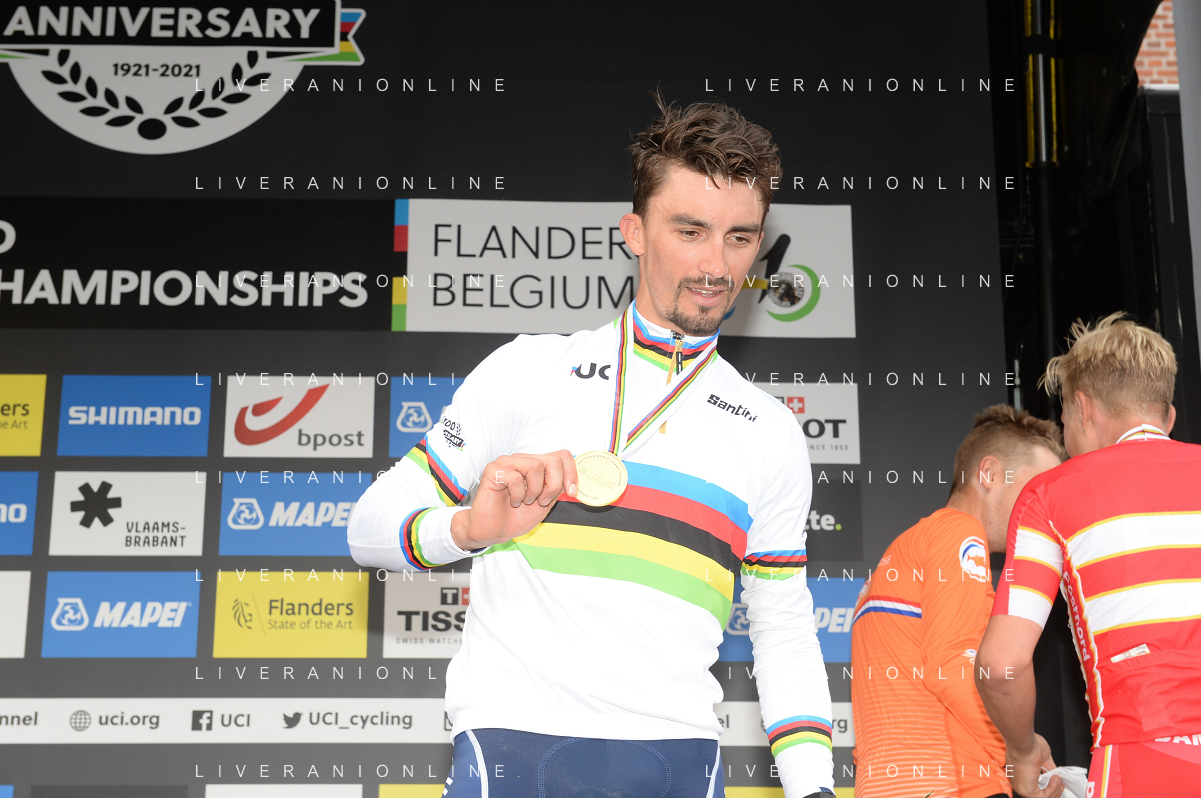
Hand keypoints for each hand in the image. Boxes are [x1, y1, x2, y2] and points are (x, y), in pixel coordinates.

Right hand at [451, 450, 577, 549]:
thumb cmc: (517, 517)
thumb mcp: (546, 501)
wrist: (494, 531)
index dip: (571, 472)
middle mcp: (522, 460)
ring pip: (535, 466)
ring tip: (525, 501)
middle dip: (553, 485)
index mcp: (535, 465)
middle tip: (542, 501)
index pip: (561, 455)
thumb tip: (574, 478)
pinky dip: (518, 495)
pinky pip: (515, 477)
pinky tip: (512, 501)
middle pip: (552, 460)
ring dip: (534, 490)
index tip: (571, 492)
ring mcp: (507, 463)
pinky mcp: (493, 470)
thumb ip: (558, 487)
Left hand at [1008, 733, 1061, 797]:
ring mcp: (1022, 788)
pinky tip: (1055, 779)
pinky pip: (1044, 796)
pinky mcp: (1027, 791)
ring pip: (1043, 797)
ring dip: (1055, 789)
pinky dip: (1053, 789)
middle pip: (1040, 795)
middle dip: (1054, 790)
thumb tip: (1055, 774)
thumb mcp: (1042, 759)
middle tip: (1061, 783)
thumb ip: (1048, 769)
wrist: (1023, 742)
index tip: (1057, 781)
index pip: (1035, 789)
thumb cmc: (1027, 745)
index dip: (1049, 787)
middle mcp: (1020, 784)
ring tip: (1058, 778)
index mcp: (1020, 777)